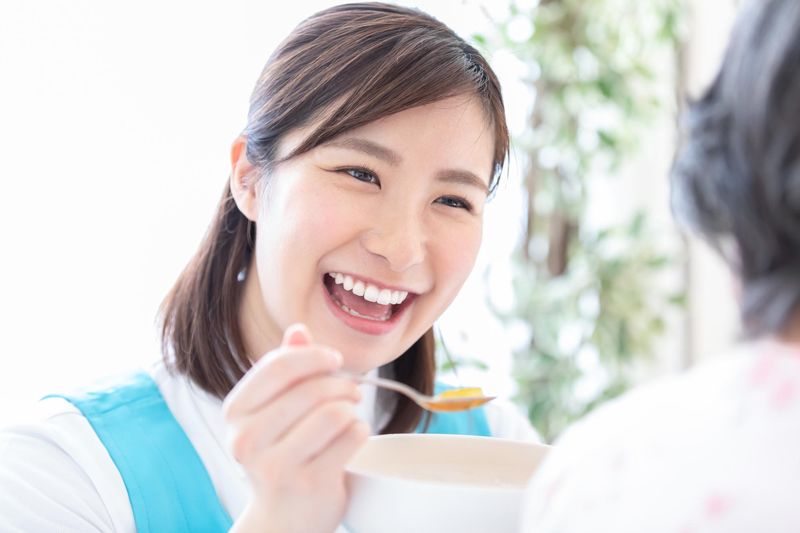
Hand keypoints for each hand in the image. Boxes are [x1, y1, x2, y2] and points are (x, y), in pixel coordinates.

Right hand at [223, 323, 369, 532]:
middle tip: (352, 392)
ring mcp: (276, 465)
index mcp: (235, 413)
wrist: (283, 521)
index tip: (334, 359)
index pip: (278, 366)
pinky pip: (350, 438)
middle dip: (341, 384)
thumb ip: (284, 370)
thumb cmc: (281, 456)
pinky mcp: (308, 484)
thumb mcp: (273, 412)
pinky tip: (354, 436)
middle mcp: (247, 439)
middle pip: (311, 388)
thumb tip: (298, 331)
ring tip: (351, 414)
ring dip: (351, 408)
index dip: (314, 356)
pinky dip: (360, 431)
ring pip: (333, 412)